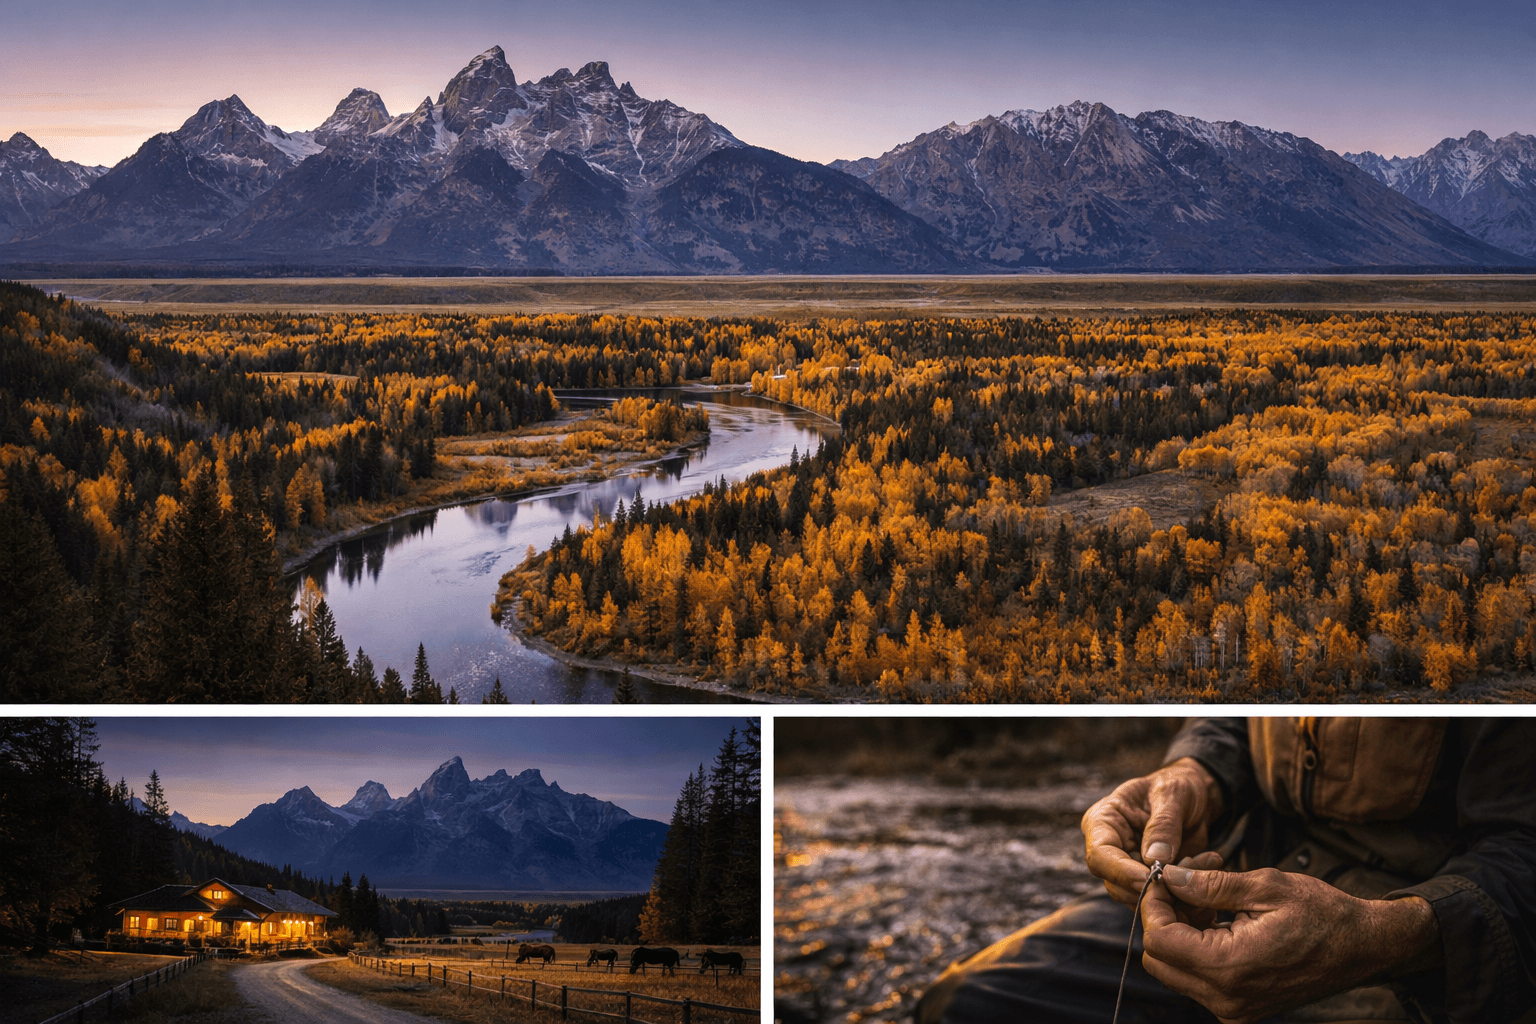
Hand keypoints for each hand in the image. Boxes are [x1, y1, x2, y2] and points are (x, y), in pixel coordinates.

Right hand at [1081, 757, 1223, 905]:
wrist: (1196, 795)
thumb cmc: (1178, 785)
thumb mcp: (1173, 795)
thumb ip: (1163, 825)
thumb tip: (1154, 860)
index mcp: (1103, 821)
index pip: (1099, 855)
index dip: (1121, 872)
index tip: (1149, 878)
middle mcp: (1111, 847)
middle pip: (1115, 883)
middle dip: (1150, 887)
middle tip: (1184, 880)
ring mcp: (1129, 866)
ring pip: (1138, 896)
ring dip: (1172, 891)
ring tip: (1202, 863)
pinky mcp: (1149, 879)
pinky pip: (1161, 897)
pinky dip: (1184, 893)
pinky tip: (1205, 867)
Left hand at [1140, 865, 1439, 1023]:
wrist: (1365, 948)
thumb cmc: (1322, 914)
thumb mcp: (1265, 887)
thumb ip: (1210, 884)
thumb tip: (1168, 877)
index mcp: (1231, 968)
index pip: (1159, 940)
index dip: (1152, 903)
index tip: (1162, 875)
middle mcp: (1227, 999)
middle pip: (1159, 959)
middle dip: (1161, 916)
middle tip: (1181, 882)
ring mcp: (1233, 1009)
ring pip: (1174, 969)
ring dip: (1177, 930)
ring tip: (1203, 894)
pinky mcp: (1239, 1007)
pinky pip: (1197, 977)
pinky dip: (1195, 945)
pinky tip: (1216, 915)